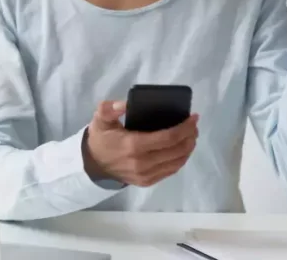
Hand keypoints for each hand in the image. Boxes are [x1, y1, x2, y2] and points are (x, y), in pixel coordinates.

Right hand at [83, 100, 198, 186]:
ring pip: (177, 162)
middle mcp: (142, 163)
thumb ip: (109, 108)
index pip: (168, 137)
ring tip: (192, 135)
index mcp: (134, 145)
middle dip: (190, 136)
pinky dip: (181, 159)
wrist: (92, 164)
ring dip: (188, 148)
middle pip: (177, 150)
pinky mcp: (147, 181)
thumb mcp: (100, 119)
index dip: (184, 128)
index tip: (193, 117)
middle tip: (194, 125)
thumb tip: (126, 104)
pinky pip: (170, 171)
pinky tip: (183, 149)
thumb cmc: (101, 138)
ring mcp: (146, 175)